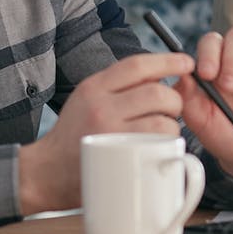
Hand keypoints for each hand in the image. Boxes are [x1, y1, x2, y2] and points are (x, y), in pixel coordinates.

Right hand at [18, 52, 194, 213]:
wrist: (46, 173)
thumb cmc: (72, 136)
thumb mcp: (86, 100)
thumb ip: (115, 88)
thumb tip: (158, 78)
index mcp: (94, 87)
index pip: (137, 65)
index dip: (168, 61)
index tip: (186, 63)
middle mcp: (101, 105)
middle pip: (157, 92)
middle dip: (175, 100)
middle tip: (172, 109)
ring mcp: (110, 132)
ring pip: (163, 119)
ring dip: (173, 124)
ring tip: (163, 131)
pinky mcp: (118, 156)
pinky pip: (158, 143)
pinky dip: (167, 143)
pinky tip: (158, 146)